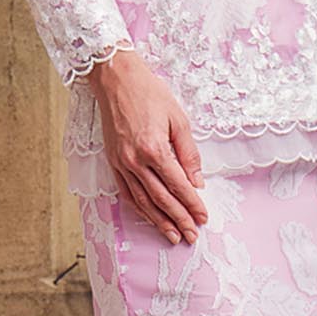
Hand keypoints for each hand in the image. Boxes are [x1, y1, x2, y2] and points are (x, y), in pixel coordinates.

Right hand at [88, 48, 208, 244]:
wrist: (116, 79)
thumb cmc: (149, 93)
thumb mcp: (178, 119)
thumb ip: (188, 153)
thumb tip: (196, 182)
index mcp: (154, 148)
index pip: (178, 185)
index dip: (192, 204)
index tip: (203, 217)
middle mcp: (135, 160)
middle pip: (161, 198)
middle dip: (178, 219)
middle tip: (192, 236)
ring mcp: (121, 163)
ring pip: (142, 200)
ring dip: (159, 220)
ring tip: (173, 236)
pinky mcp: (113, 161)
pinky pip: (126, 191)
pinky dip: (139, 208)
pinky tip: (149, 217)